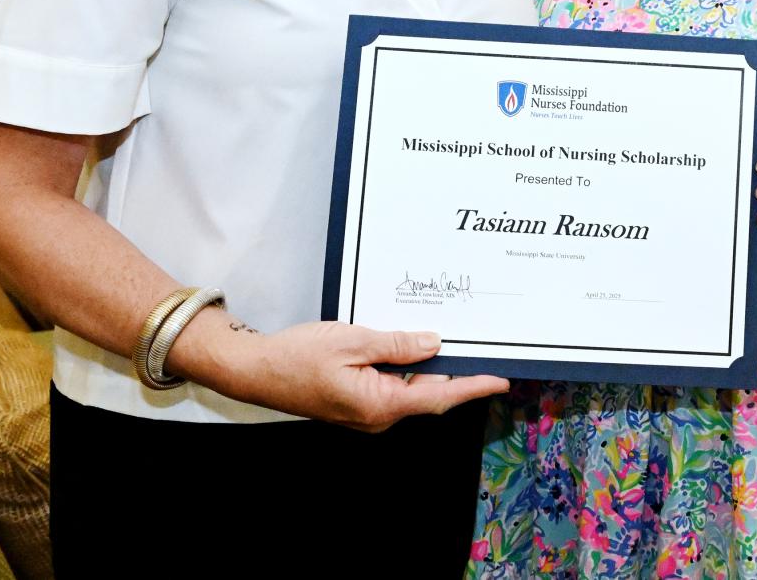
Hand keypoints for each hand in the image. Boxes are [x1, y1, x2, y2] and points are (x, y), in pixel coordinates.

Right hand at [242, 321, 508, 431]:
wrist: (256, 370)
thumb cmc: (297, 357)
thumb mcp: (352, 340)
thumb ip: (396, 344)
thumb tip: (433, 344)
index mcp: (379, 404)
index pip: (439, 397)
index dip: (473, 387)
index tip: (501, 379)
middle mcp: (377, 415)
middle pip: (428, 394)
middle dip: (455, 373)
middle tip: (482, 348)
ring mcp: (366, 412)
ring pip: (410, 389)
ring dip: (429, 369)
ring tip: (451, 342)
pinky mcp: (357, 402)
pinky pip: (392, 386)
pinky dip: (407, 369)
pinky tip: (412, 347)